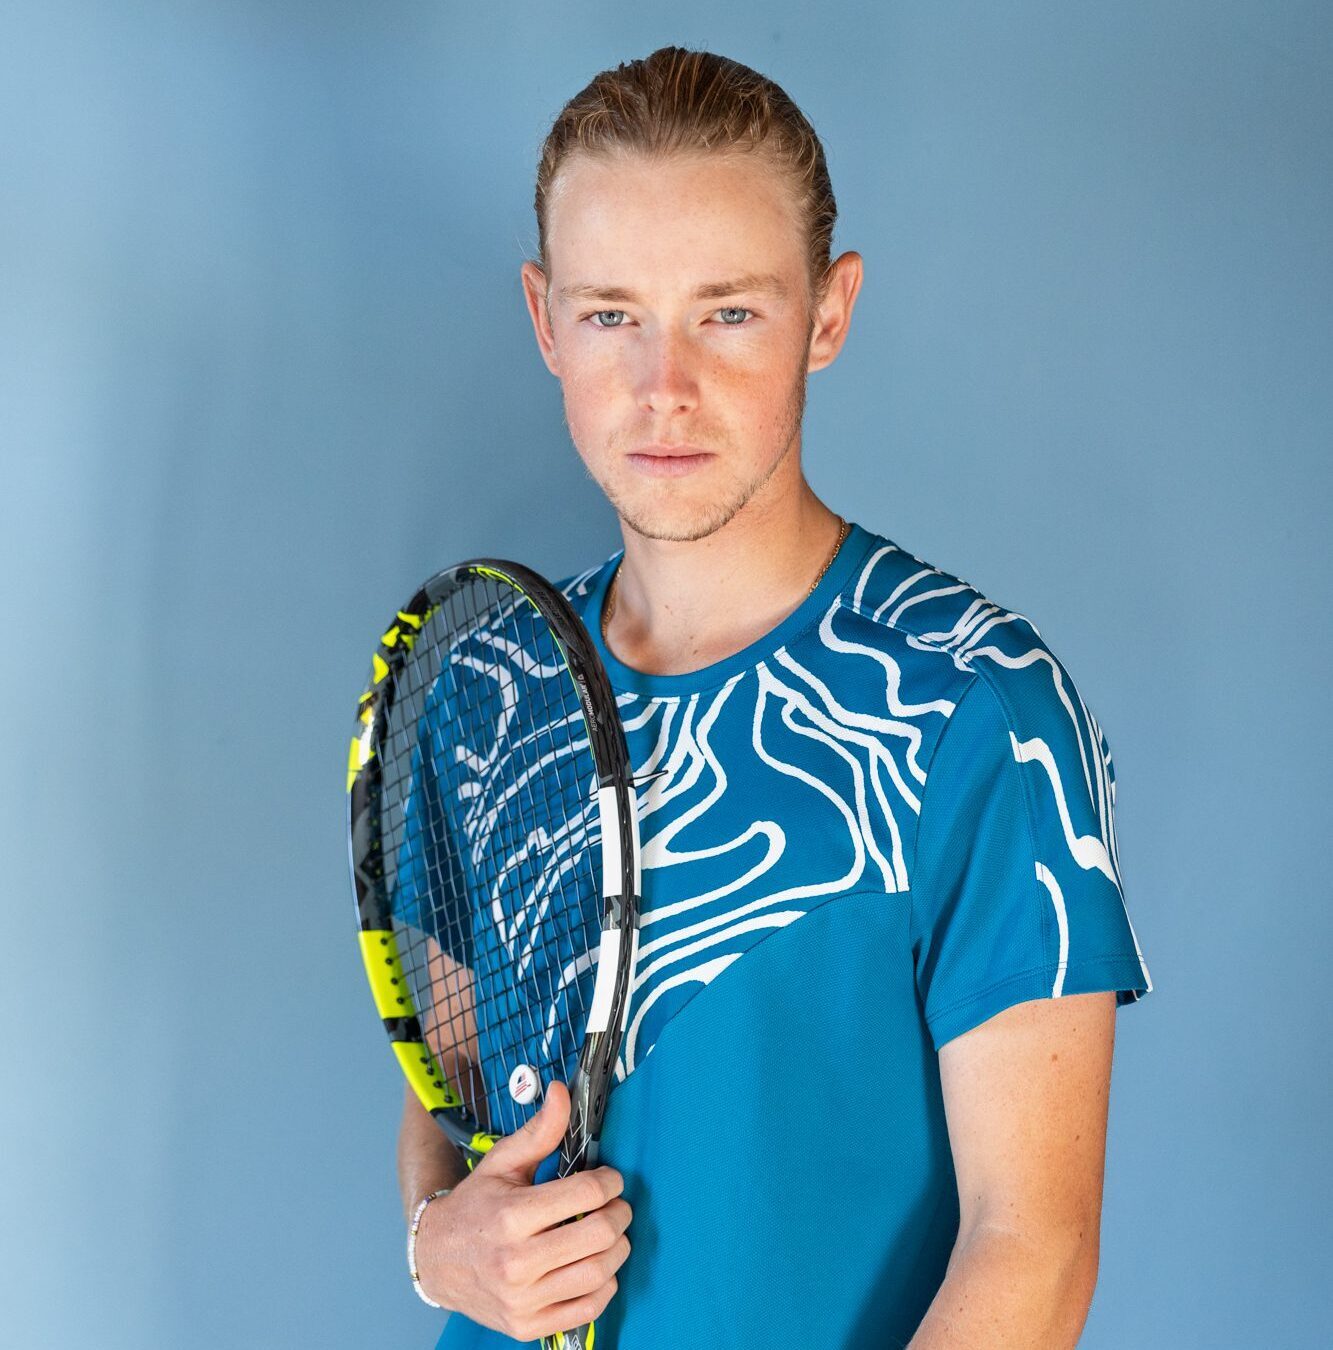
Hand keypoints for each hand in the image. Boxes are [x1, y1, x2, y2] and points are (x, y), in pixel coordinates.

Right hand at [413, 1080, 631, 1341]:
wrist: (437, 1260)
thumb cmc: (475, 1206)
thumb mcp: (503, 1162)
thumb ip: (540, 1130)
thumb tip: (563, 1091)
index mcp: (511, 1216)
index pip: (586, 1193)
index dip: (609, 1181)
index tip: (609, 1178)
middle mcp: (517, 1263)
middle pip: (599, 1234)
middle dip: (619, 1213)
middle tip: (616, 1205)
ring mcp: (523, 1300)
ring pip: (599, 1273)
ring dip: (618, 1248)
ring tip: (609, 1232)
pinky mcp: (528, 1326)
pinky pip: (588, 1309)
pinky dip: (604, 1286)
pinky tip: (596, 1265)